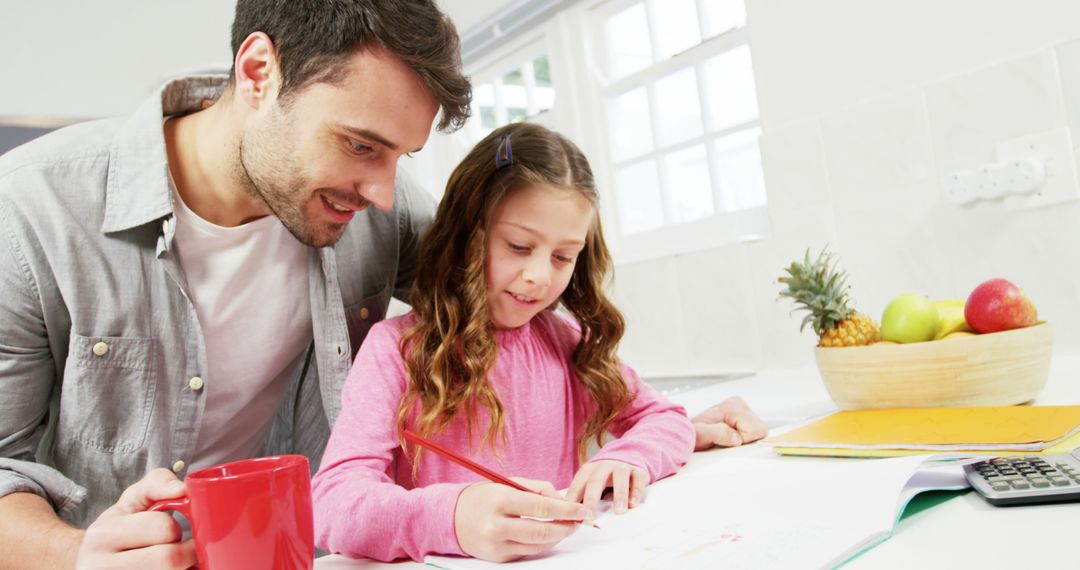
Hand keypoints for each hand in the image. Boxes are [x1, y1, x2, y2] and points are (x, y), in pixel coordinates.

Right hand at [75, 469, 196, 568]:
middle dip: (185, 552)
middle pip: (169, 559)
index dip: (175, 529)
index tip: (171, 532)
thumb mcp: (132, 500)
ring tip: (173, 562)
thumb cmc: (120, 529)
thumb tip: (181, 489)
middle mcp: (99, 568)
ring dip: (184, 568)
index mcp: (102, 536)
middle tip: (180, 550)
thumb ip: (157, 484)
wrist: (94, 564)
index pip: (163, 528)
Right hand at [454, 477, 584, 561]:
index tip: (582, 510)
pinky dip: (542, 544)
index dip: (566, 510)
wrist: (452, 518)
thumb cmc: (485, 497)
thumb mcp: (507, 483)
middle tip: (578, 522)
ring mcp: (496, 545)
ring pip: (538, 545)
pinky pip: (527, 552)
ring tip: (566, 527)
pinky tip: (548, 535)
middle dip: (566, 527)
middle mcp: (496, 525)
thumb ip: (537, 489)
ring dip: (557, 537)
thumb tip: (563, 501)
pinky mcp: (498, 558)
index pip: (541, 507)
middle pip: (542, 531)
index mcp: (499, 500)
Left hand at [565, 460, 647, 516]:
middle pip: (596, 480)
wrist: (628, 456)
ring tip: (619, 511)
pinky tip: (633, 504)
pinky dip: (636, 492)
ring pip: (620, 477)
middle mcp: (604, 465)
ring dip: (619, 495)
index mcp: (589, 469)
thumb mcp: (592, 482)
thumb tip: (572, 518)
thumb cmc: (606, 477)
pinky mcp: (638, 471)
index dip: (574, 499)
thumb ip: (583, 496)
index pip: (578, 484)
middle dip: (592, 499)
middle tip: (591, 516)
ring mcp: (622, 466)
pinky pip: (638, 480)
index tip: (572, 516)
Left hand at [691, 396, 767, 450]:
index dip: (742, 440)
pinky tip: (731, 437)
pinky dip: (745, 438)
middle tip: (726, 440)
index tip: (727, 441)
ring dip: (745, 439)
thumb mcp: (700, 435)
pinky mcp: (742, 417)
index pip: (755, 429)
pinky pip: (755, 432)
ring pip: (759, 431)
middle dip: (745, 439)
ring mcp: (742, 410)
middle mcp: (739, 405)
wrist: (687, 432)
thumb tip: (736, 438)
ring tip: (726, 438)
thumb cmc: (693, 433)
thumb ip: (718, 434)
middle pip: (760, 429)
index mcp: (732, 406)